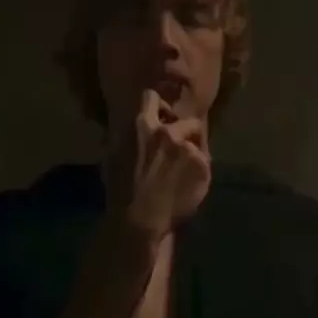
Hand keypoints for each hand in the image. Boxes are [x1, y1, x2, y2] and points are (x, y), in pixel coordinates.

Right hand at [126, 89, 210, 239]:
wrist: (141, 219)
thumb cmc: (121, 191)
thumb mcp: (113, 156)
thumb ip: (127, 137)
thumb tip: (131, 129)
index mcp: (143, 125)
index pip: (153, 98)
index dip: (159, 108)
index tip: (161, 118)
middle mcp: (169, 132)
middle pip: (187, 121)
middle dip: (185, 132)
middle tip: (180, 150)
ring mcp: (189, 148)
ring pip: (198, 142)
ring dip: (193, 152)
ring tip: (185, 171)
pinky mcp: (203, 166)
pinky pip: (204, 162)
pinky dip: (198, 171)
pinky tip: (188, 185)